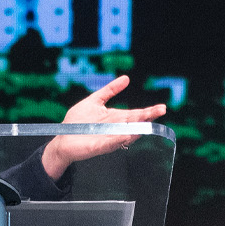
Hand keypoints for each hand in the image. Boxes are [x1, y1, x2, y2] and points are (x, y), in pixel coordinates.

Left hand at [40, 76, 166, 181]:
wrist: (62, 139)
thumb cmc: (77, 122)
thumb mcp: (94, 101)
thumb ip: (109, 90)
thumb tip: (126, 78)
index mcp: (115, 118)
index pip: (135, 114)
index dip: (148, 111)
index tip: (162, 107)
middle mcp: (115, 129)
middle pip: (134, 123)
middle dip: (147, 118)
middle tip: (161, 111)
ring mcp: (108, 139)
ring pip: (127, 134)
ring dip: (136, 129)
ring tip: (147, 122)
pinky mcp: (98, 147)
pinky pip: (110, 143)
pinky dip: (118, 139)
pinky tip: (126, 135)